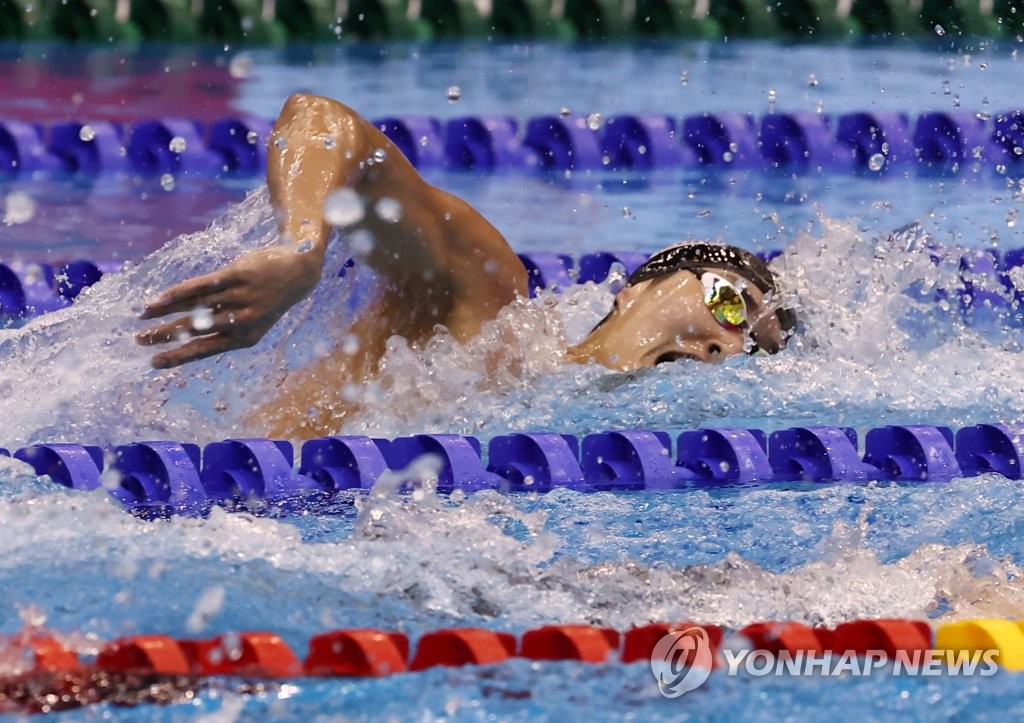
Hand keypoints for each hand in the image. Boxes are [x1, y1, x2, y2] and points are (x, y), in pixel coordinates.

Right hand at [137, 246, 321, 367]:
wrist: (300, 273)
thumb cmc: (268, 299)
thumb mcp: (251, 319)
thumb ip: (223, 326)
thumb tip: (183, 333)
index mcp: (245, 337)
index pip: (206, 349)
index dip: (179, 357)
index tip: (154, 363)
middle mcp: (243, 319)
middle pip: (196, 329)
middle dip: (165, 336)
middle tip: (139, 340)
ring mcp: (242, 297)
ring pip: (197, 306)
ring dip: (166, 311)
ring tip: (143, 315)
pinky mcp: (240, 275)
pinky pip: (206, 284)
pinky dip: (182, 291)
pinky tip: (162, 297)